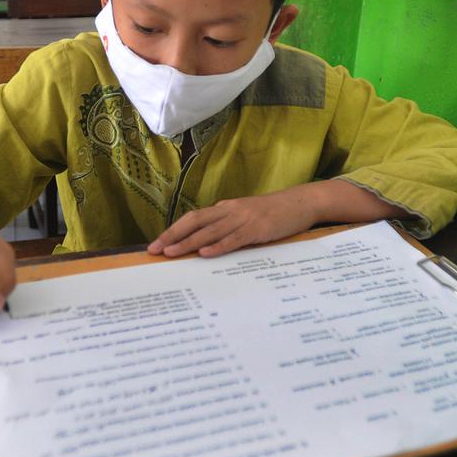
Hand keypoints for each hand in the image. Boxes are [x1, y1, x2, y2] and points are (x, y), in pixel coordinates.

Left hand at [149, 189, 318, 258]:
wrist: (301, 202)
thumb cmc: (273, 213)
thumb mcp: (245, 217)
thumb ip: (227, 227)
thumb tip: (205, 243)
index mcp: (225, 209)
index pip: (192, 218)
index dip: (173, 230)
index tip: (156, 244)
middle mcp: (230, 211)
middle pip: (195, 222)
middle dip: (173, 236)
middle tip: (155, 250)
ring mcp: (243, 218)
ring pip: (210, 231)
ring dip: (189, 243)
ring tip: (172, 253)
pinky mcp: (257, 228)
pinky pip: (234, 238)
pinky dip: (218, 246)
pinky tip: (205, 253)